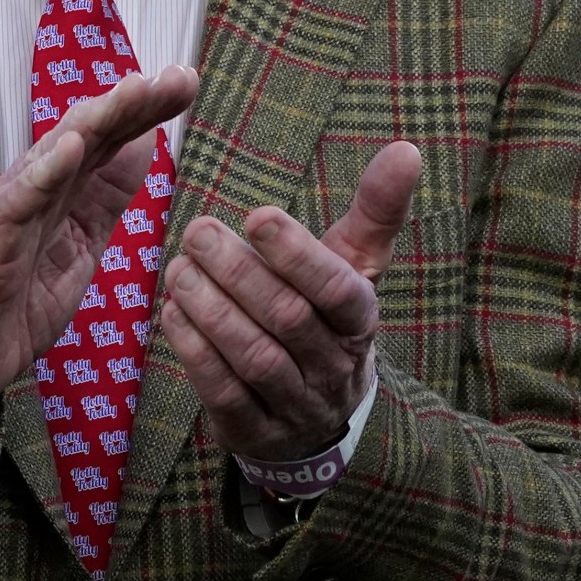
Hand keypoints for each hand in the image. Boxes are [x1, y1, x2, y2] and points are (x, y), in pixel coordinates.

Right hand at [0, 65, 200, 467]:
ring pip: (54, 157)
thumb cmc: (10, 305)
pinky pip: (16, 205)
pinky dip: (42, 174)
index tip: (186, 81)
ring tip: (133, 90)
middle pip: (86, 135)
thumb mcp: (78, 249)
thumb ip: (105, 199)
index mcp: (58, 192)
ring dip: (95, 122)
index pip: (108, 141)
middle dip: (132, 104)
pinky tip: (70, 147)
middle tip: (178, 76)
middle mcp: (32, 191)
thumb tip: (145, 144)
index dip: (146, 111)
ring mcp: (8, 215)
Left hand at [161, 140, 420, 461]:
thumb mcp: (354, 267)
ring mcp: (296, 404)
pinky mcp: (255, 431)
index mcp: (360, 322)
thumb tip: (407, 149)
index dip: (299, 255)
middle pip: (289, 319)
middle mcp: (334, 367)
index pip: (339, 290)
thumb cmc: (327, 318)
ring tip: (179, 268)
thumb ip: (375, 211)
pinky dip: (196, 352)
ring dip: (212, 311)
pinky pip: (225, 394)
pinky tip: (172, 314)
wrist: (319, 415)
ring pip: (256, 357)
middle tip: (197, 230)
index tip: (258, 215)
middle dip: (240, 273)